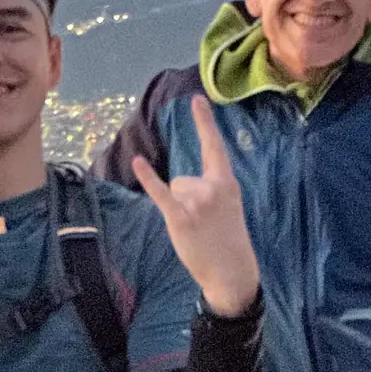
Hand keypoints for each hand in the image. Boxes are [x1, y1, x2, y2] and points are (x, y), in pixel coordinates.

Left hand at [132, 96, 259, 316]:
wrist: (232, 272)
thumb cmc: (228, 240)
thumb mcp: (230, 207)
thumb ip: (212, 189)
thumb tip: (180, 185)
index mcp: (227, 183)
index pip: (214, 147)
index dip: (205, 122)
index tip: (196, 99)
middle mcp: (212, 188)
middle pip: (182, 179)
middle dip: (186, 200)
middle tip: (204, 224)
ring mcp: (196, 202)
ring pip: (173, 190)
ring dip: (178, 209)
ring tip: (196, 229)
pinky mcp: (180, 217)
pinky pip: (160, 192)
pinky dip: (148, 178)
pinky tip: (138, 162)